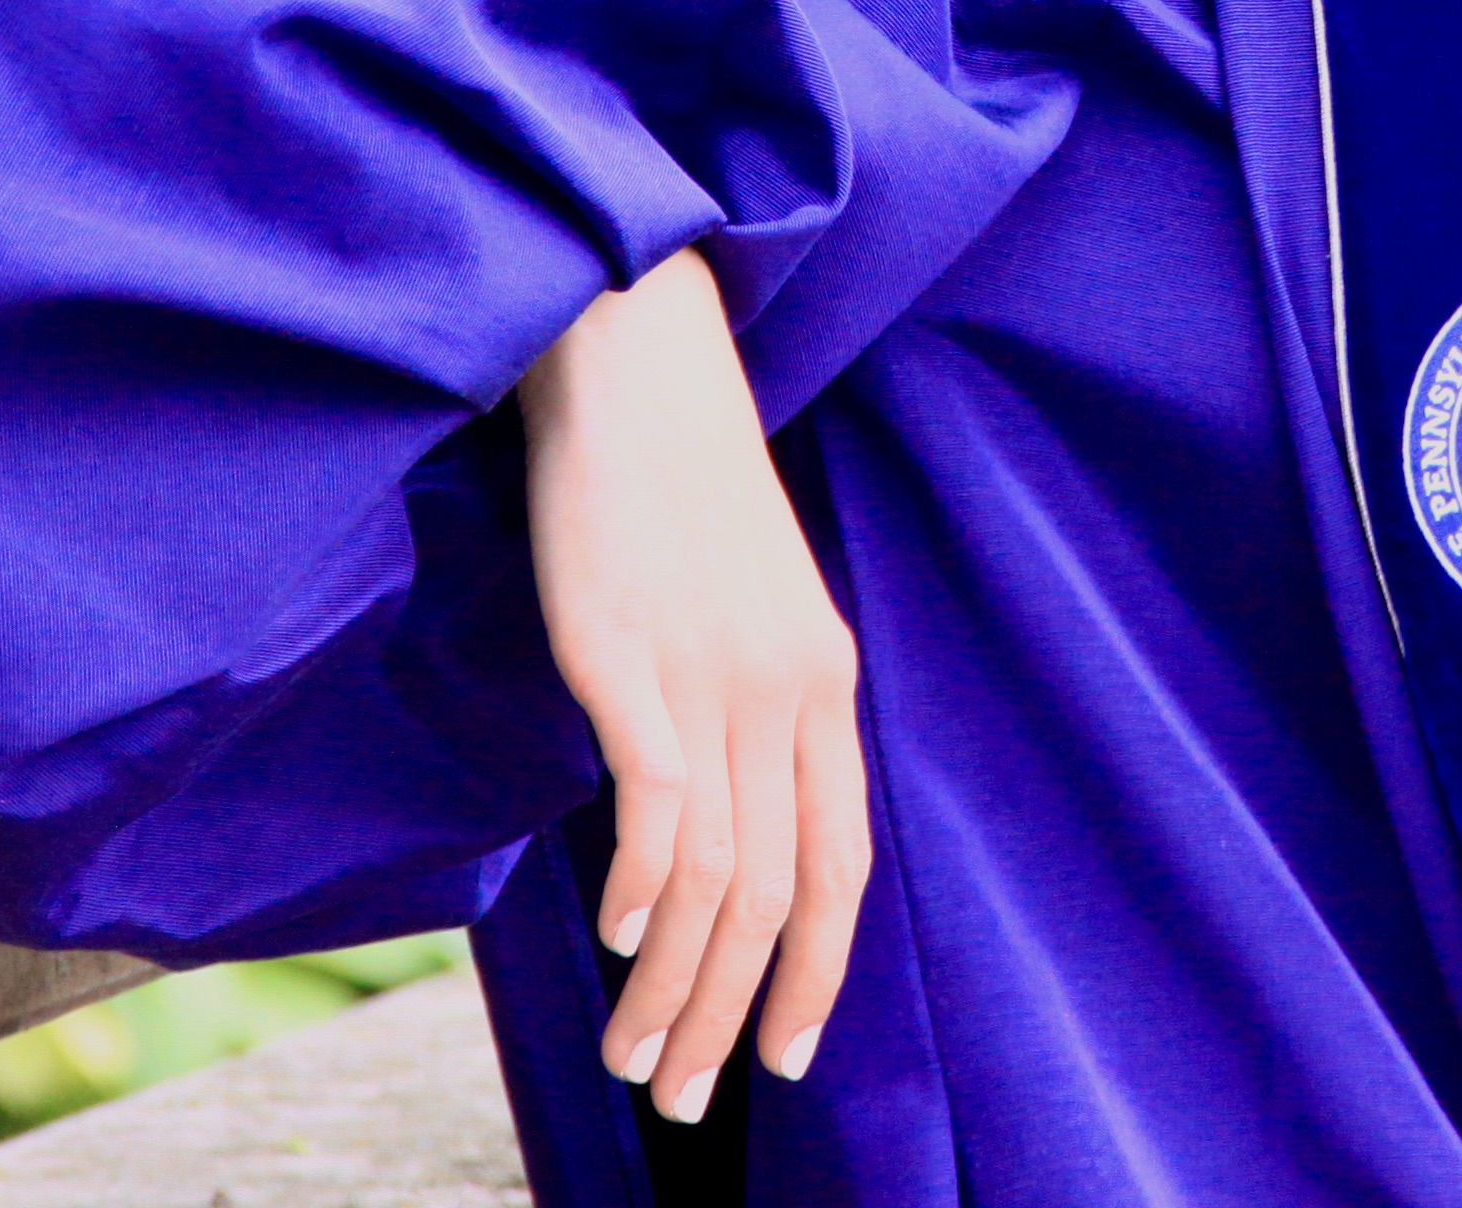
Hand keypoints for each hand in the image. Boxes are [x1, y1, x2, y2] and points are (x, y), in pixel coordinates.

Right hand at [521, 246, 869, 1123]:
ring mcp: (713, 675)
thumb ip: (747, 706)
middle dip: (731, 1015)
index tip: (786, 1060)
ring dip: (673, 986)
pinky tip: (617, 938)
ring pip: (714, 875)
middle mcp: (786, 690)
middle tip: (680, 1097)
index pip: (844, 864)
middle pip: (778, 895)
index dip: (820, 974)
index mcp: (825, 682)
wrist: (635, 365)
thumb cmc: (674, 487)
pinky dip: (642, 885)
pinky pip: (659, 800)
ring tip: (632, 1057)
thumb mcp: (745, 604)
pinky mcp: (632, 655)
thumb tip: (706, 819)